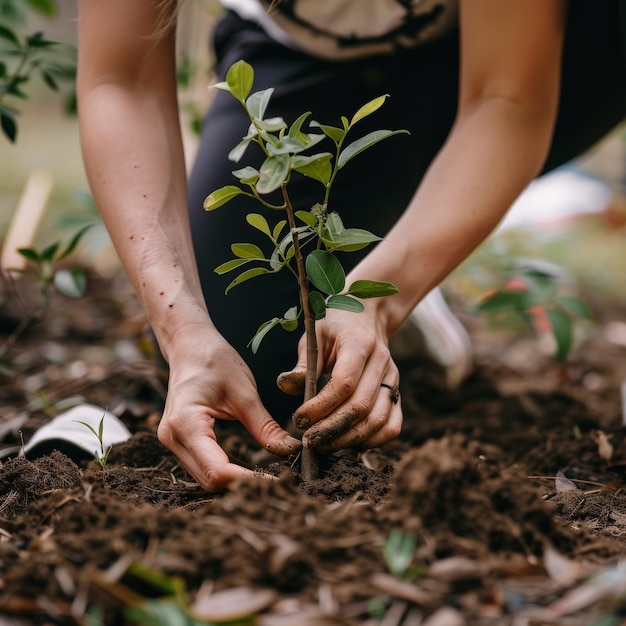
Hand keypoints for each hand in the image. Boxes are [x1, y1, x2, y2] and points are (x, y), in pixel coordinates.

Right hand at [156, 323, 301, 490]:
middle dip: (242, 484)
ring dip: (233, 481)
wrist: (190, 346)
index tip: (275, 480)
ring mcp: (171, 441)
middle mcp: (172, 437)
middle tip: (276, 481)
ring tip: (265, 476)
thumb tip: (290, 450)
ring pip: (204, 477)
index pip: (217, 470)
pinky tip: (247, 467)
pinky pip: (202, 466)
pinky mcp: (179, 441)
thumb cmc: (215, 361)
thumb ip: (265, 426)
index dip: (247, 480)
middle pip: (209, 479)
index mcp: (186, 423)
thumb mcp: (245, 393)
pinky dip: (225, 471)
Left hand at [278, 306, 402, 452]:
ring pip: (378, 420)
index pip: (344, 383)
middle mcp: (381, 362)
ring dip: (350, 439)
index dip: (321, 407)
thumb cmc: (335, 325)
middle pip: (361, 407)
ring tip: (324, 446)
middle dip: (332, 430)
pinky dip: (373, 440)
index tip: (299, 419)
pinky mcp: (396, 392)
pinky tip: (349, 442)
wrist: (367, 316)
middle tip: (309, 441)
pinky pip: (392, 425)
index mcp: (359, 343)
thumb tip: (286, 386)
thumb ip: (303, 363)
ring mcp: (392, 378)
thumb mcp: (315, 335)